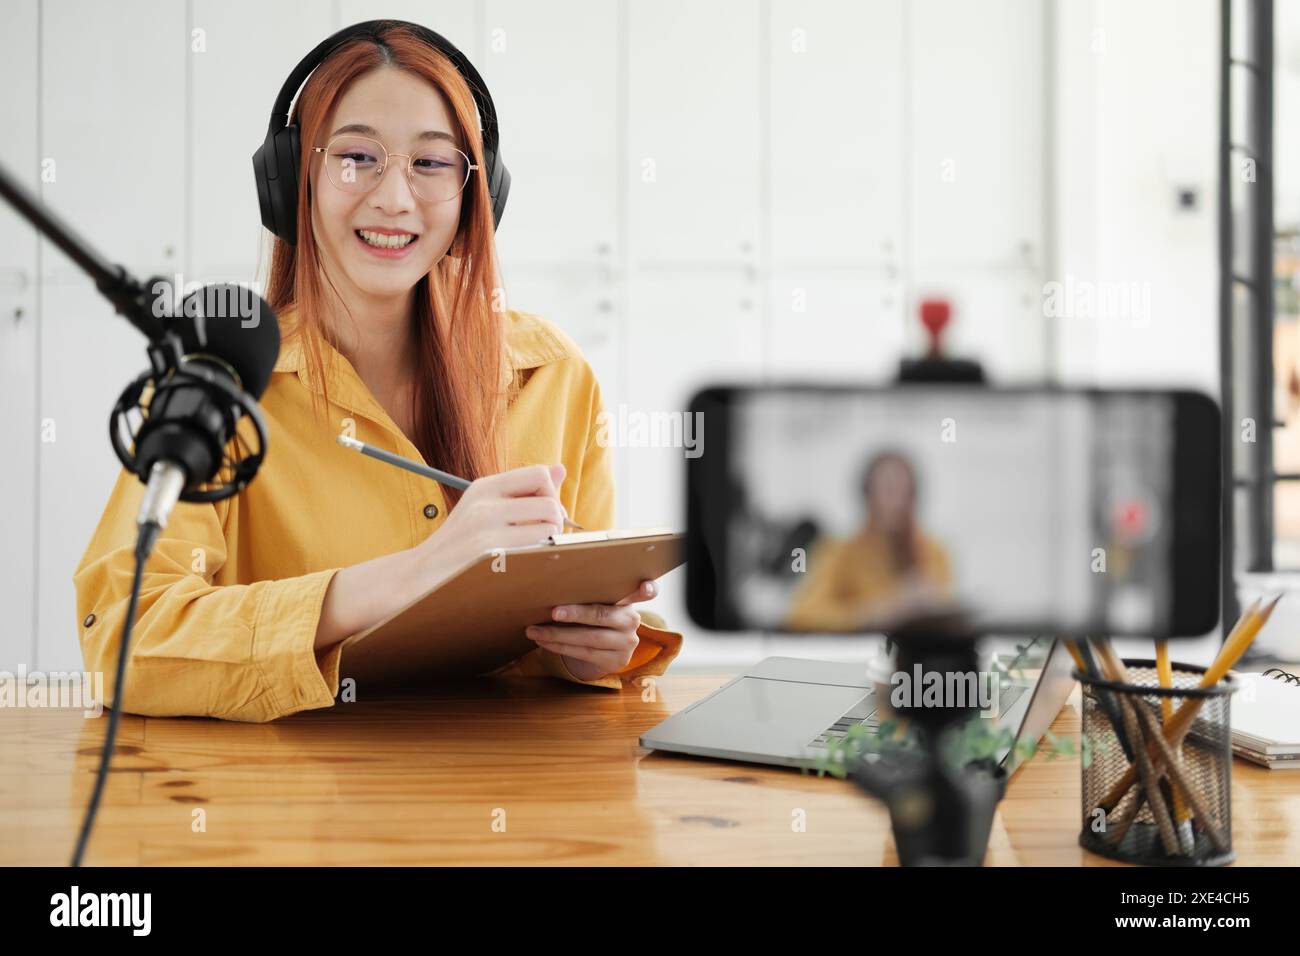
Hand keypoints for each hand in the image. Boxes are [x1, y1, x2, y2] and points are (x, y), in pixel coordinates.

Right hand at [412, 463, 568, 583]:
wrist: (419, 575)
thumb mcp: (484, 507)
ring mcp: (484, 529)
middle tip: (546, 538)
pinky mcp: (487, 555)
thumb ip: (522, 491)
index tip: (546, 515)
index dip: (552, 493)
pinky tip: (525, 565)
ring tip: (535, 552)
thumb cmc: (459, 543)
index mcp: (485, 486)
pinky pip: (535, 551)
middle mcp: (484, 502)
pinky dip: (539, 559)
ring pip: (548, 527)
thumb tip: (560, 469)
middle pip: (550, 501)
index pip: (539, 473)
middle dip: (556, 522)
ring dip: (551, 542)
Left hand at [524, 579, 658, 680]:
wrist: (606, 647)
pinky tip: (543, 642)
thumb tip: (553, 585)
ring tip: (534, 631)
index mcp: (629, 600)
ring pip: (588, 639)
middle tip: (553, 612)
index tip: (646, 587)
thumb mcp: (599, 601)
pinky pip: (583, 653)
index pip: (647, 591)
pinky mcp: (617, 661)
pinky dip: (559, 647)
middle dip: (575, 614)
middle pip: (602, 615)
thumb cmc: (595, 615)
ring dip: (557, 635)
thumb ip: (591, 593)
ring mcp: (627, 643)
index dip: (648, 588)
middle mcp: (632, 621)